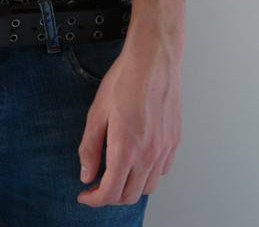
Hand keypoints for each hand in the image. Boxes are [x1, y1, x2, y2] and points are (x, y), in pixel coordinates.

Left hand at [76, 33, 182, 206]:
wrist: (154, 59)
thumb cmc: (126, 79)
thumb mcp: (97, 112)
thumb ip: (90, 147)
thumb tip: (86, 173)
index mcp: (127, 149)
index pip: (110, 192)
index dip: (94, 199)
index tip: (85, 195)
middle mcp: (149, 154)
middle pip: (129, 195)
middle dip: (110, 196)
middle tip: (96, 185)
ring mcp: (164, 149)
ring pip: (147, 187)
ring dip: (129, 188)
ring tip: (116, 174)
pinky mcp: (174, 141)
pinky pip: (161, 171)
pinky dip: (147, 175)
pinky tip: (136, 161)